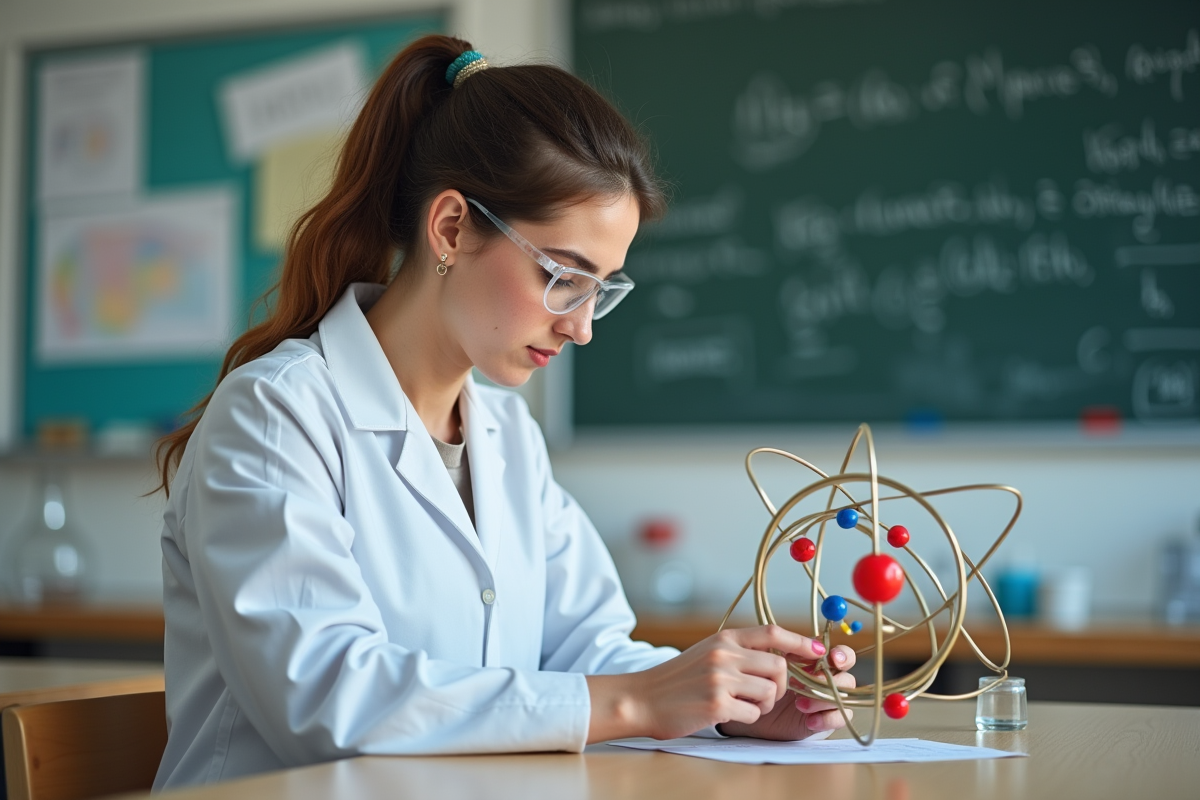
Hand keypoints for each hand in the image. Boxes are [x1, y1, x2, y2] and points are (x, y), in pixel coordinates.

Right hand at [585, 625, 830, 742]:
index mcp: (724, 638)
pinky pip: (754, 714)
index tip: (820, 653)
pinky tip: (726, 714)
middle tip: (768, 695)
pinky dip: (747, 718)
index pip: (773, 632)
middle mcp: (725, 654)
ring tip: (742, 706)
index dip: (801, 642)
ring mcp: (721, 679)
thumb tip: (779, 655)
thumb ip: (738, 650)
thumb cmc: (676, 679)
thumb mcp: (707, 652)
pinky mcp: (717, 704)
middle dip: (783, 686)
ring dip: (764, 705)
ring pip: (770, 693)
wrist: (641, 698)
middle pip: (780, 667)